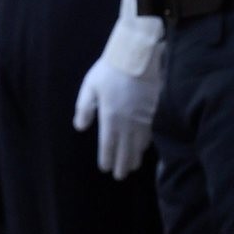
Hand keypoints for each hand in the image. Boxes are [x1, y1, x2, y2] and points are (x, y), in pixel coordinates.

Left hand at [74, 39, 162, 180]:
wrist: (137, 57)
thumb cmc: (110, 70)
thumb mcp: (89, 87)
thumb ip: (84, 108)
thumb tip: (80, 127)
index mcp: (110, 118)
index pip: (108, 145)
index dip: (107, 159)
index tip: (106, 169)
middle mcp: (127, 122)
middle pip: (125, 149)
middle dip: (122, 164)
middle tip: (120, 176)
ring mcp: (143, 118)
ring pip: (139, 144)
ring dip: (135, 157)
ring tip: (132, 167)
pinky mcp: (154, 112)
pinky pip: (150, 133)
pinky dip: (146, 144)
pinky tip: (144, 148)